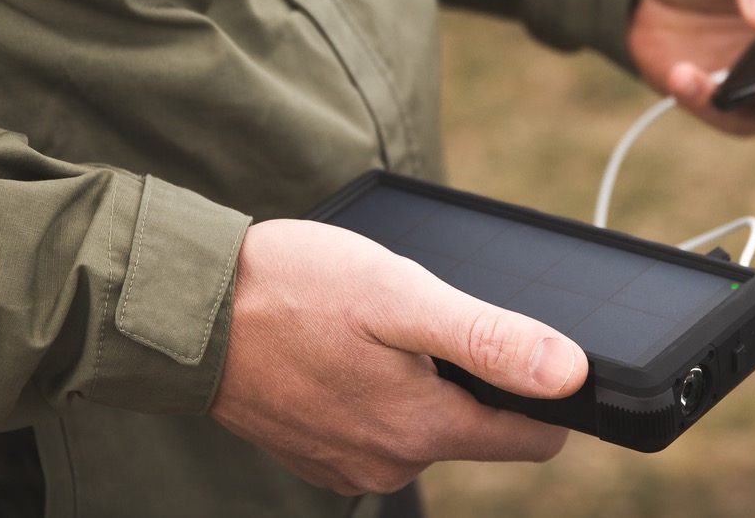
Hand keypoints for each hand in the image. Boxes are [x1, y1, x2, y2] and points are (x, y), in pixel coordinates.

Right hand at [210, 220, 587, 495]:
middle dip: (465, 375)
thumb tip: (569, 374)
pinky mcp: (316, 456)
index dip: (542, 394)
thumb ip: (489, 339)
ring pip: (423, 424)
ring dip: (416, 379)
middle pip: (475, 427)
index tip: (519, 349)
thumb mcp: (402, 296)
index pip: (532, 439)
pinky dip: (373, 391)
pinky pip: (375, 427)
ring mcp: (348, 465)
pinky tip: (342, 352)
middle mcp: (390, 463)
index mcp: (423, 429)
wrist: (185, 312)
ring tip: (370, 331)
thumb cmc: (291, 289)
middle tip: (417, 320)